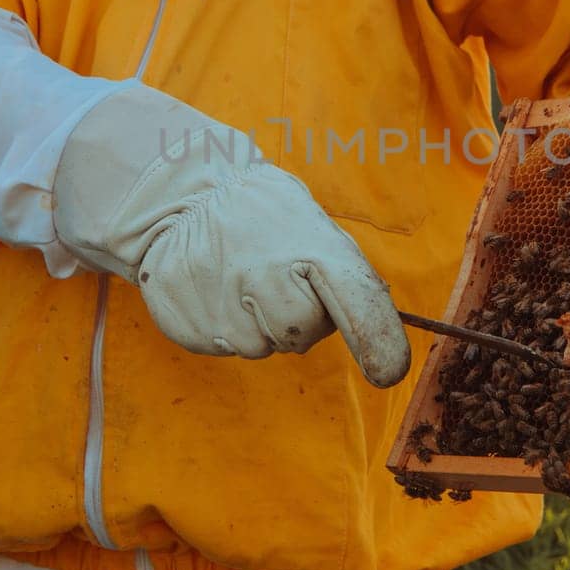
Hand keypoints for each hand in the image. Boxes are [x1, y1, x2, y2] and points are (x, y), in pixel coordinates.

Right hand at [51, 90, 411, 386]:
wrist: (180, 198)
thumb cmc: (263, 216)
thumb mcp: (309, 224)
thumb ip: (340, 275)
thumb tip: (376, 331)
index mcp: (310, 247)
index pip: (359, 301)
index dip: (378, 340)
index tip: (389, 371)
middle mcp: (267, 276)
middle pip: (303, 335)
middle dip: (299, 319)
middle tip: (276, 281)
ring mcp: (223, 304)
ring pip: (260, 346)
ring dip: (257, 323)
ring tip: (239, 279)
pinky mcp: (188, 326)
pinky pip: (223, 346)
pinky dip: (223, 325)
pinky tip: (214, 289)